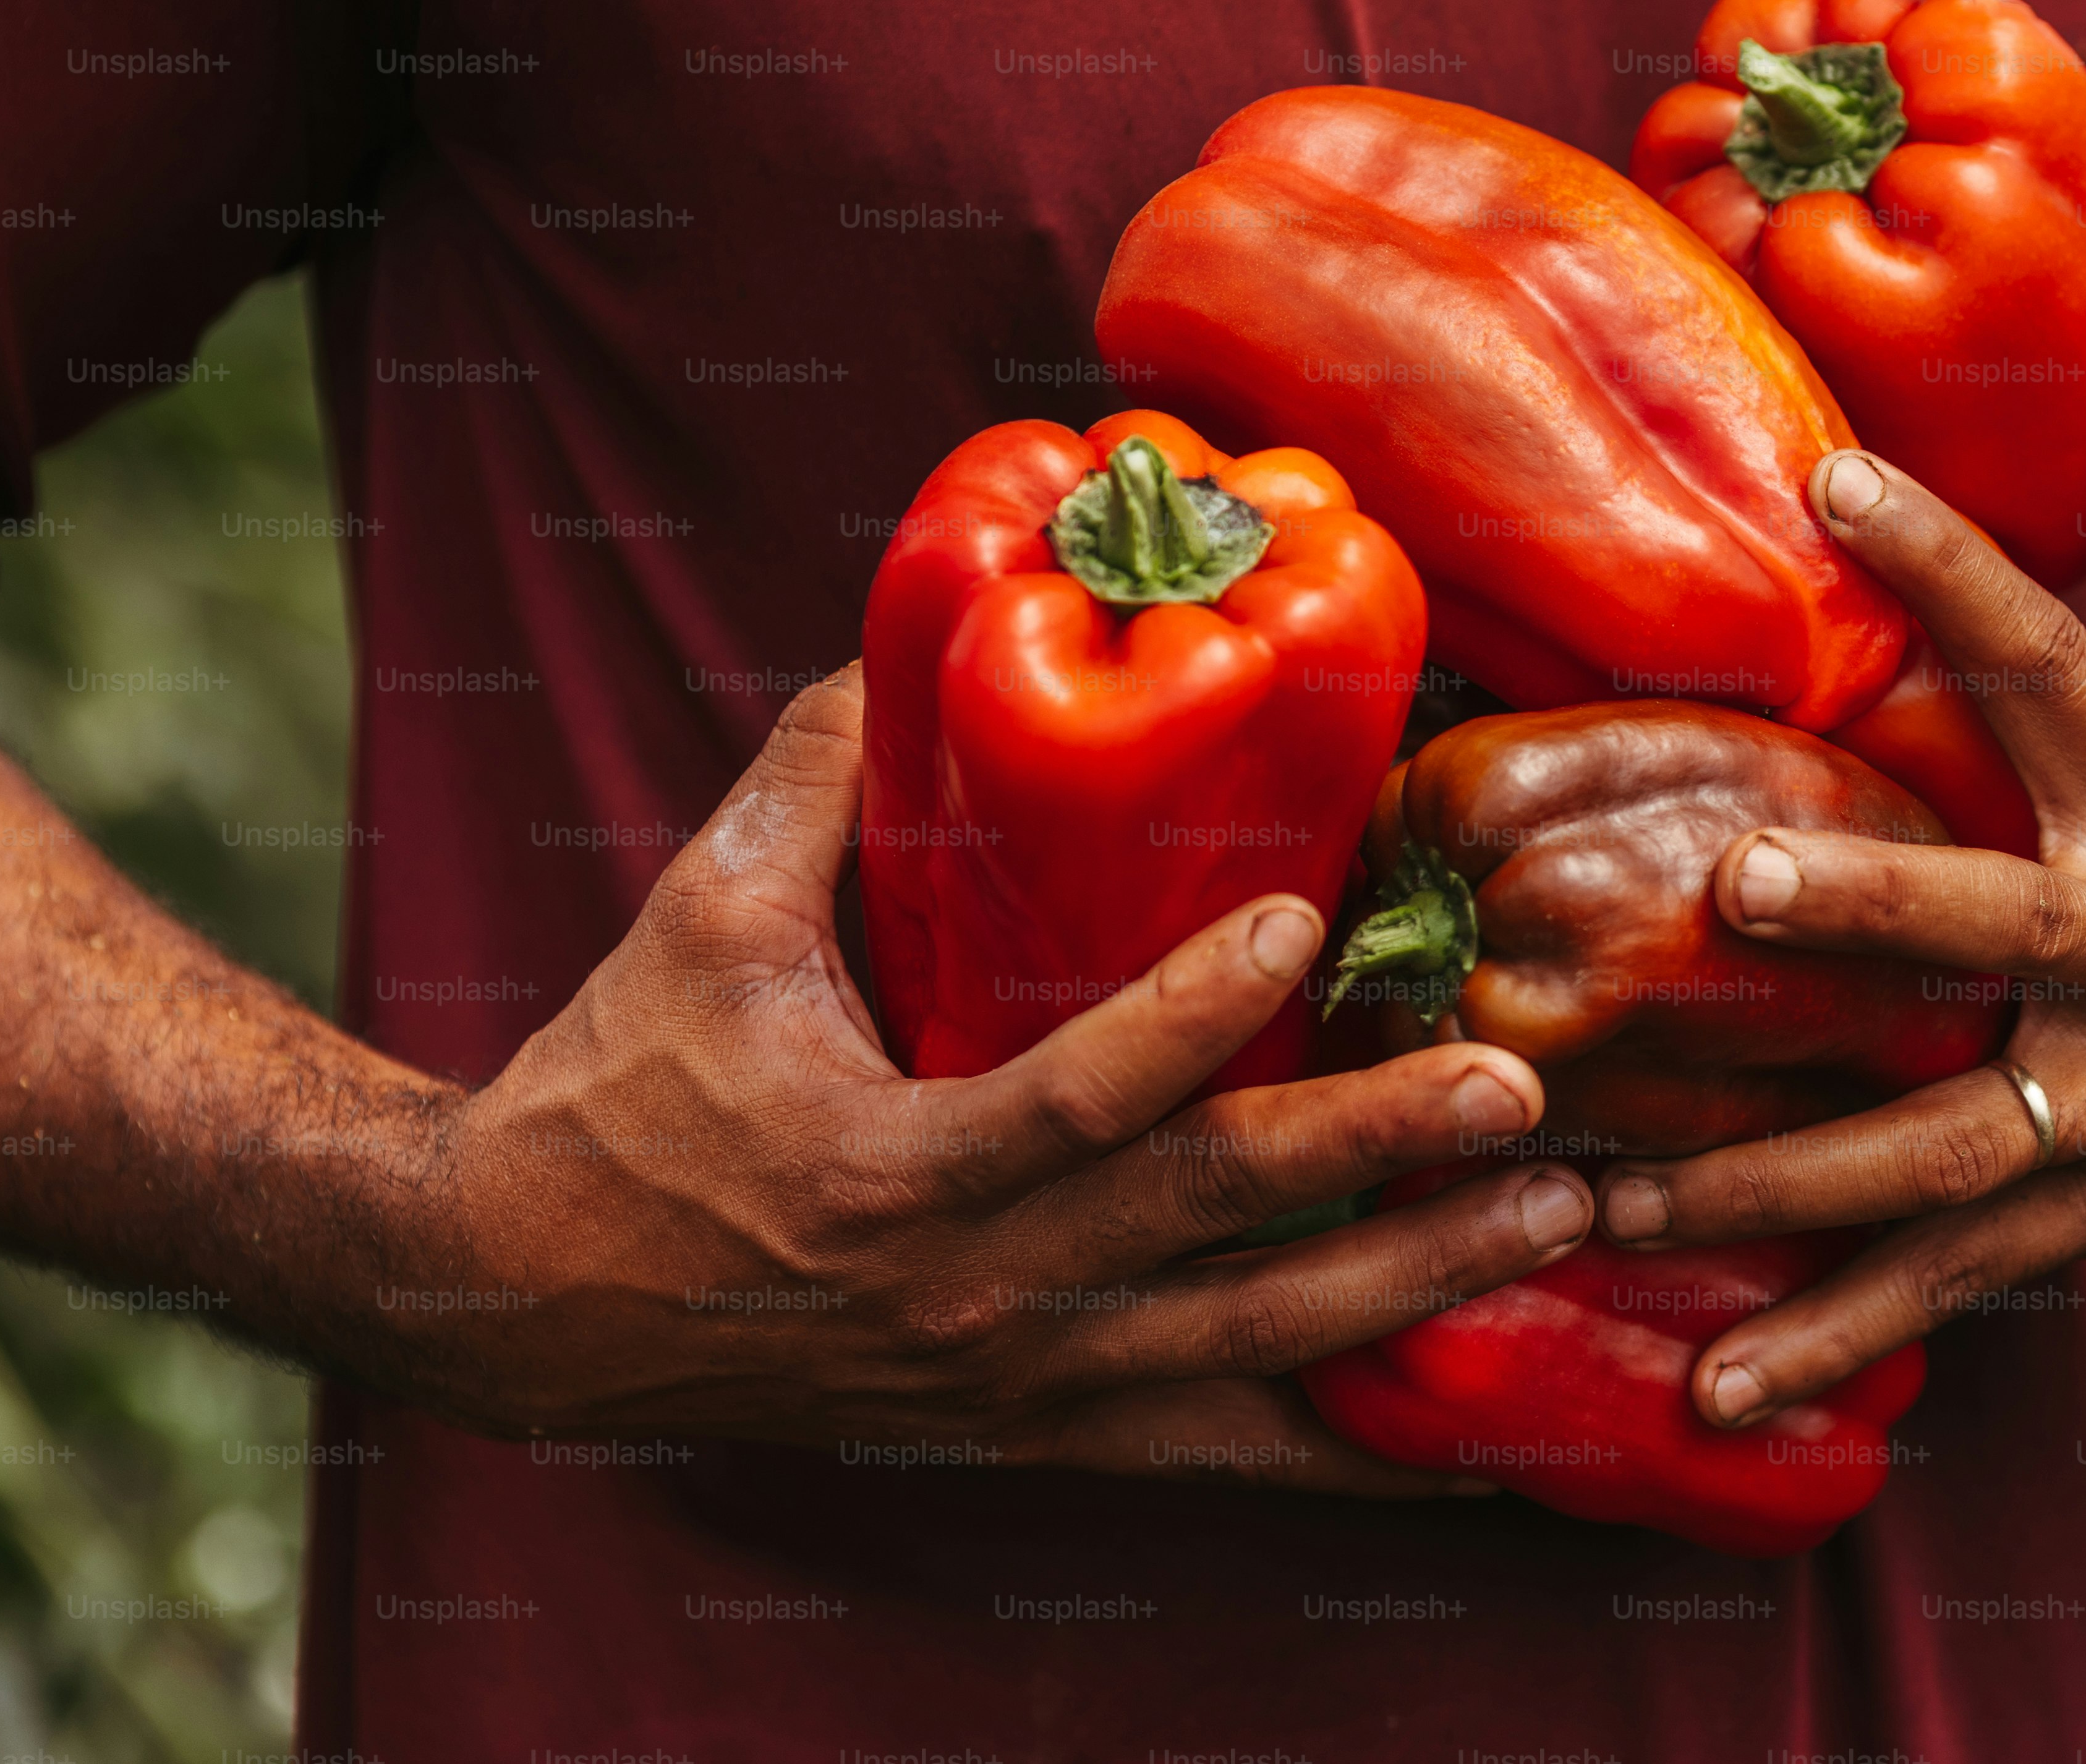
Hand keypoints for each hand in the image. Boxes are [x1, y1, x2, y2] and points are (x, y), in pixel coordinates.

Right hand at [426, 667, 1594, 1493]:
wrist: (527, 1297)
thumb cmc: (624, 1088)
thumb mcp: (702, 920)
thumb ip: (818, 779)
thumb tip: (919, 630)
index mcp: (887, 1165)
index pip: (1069, 1091)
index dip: (1187, 1012)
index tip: (1307, 914)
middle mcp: (973, 1294)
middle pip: (1206, 1227)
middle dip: (1378, 1158)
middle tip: (1524, 1089)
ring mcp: (1018, 1381)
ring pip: (1250, 1350)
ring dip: (1415, 1285)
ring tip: (1558, 1213)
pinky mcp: (1040, 1430)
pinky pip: (1219, 1454)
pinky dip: (1352, 1450)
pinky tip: (1481, 1440)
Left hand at [1593, 300, 2085, 1428]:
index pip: (2054, 661)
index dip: (1952, 564)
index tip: (1830, 478)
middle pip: (1986, 920)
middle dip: (1866, 916)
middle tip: (1733, 893)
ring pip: (1926, 1146)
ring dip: (1768, 1185)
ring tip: (1612, 1204)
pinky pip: (1954, 1279)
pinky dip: (1839, 1340)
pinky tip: (1716, 1394)